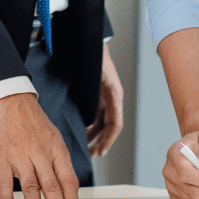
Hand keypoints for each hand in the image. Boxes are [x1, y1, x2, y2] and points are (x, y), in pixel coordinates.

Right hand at [0, 93, 78, 198]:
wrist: (10, 102)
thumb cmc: (33, 123)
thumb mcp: (54, 137)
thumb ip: (59, 162)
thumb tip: (67, 190)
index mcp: (56, 149)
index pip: (68, 178)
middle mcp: (40, 154)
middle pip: (52, 185)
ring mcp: (20, 157)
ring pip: (31, 186)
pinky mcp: (3, 159)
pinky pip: (5, 183)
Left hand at [86, 42, 124, 156]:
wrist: (93, 43)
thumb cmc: (95, 56)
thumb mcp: (93, 77)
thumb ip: (91, 96)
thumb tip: (85, 119)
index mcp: (114, 95)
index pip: (115, 124)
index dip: (109, 140)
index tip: (101, 151)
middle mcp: (113, 98)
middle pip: (109, 126)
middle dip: (100, 142)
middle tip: (90, 155)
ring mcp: (107, 97)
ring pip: (103, 122)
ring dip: (95, 136)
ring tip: (86, 148)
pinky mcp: (100, 96)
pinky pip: (98, 115)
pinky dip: (91, 125)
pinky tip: (83, 133)